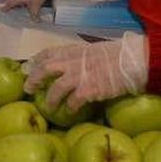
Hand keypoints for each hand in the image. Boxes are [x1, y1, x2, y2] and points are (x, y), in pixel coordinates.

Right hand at [2, 0, 46, 20]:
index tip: (2, 10)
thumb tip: (36, 21)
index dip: (5, 8)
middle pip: (13, 0)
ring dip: (20, 1)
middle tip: (15, 9)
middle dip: (14, 5)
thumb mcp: (35, 8)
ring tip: (25, 5)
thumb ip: (34, 16)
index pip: (9, 4)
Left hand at [23, 32, 147, 111]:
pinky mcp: (89, 89)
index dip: (35, 60)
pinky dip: (70, 107)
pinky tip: (70, 111)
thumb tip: (69, 65)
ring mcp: (80, 76)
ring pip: (56, 88)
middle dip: (34, 79)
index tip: (28, 67)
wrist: (132, 60)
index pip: (47, 52)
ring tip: (49, 107)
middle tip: (28, 88)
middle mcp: (72, 61)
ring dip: (50, 99)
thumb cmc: (116, 55)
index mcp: (73, 50)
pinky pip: (74, 101)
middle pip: (45, 69)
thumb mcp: (93, 50)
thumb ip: (79, 57)